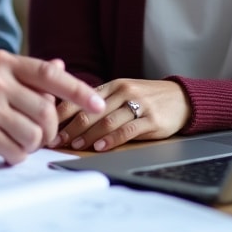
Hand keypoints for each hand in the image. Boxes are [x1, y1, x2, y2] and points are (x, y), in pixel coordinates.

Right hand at [0, 51, 106, 163]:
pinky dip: (14, 156)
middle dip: (47, 131)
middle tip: (33, 136)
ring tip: (11, 141)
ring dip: (29, 146)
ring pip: (35, 135)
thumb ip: (23, 75)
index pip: (51, 74)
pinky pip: (16, 151)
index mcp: (3, 63)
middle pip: (47, 112)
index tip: (97, 104)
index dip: (78, 90)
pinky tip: (0, 149)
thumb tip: (60, 66)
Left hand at [51, 78, 191, 151]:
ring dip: (87, 135)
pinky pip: (127, 130)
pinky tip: (100, 147)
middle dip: (70, 127)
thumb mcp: (122, 93)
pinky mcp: (151, 119)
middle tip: (57, 140)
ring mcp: (138, 105)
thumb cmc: (146, 99)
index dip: (63, 112)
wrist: (181, 98)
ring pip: (106, 120)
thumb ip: (99, 101)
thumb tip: (67, 118)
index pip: (80, 96)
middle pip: (90, 110)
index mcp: (112, 85)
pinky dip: (111, 139)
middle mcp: (123, 91)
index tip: (50, 125)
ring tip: (74, 145)